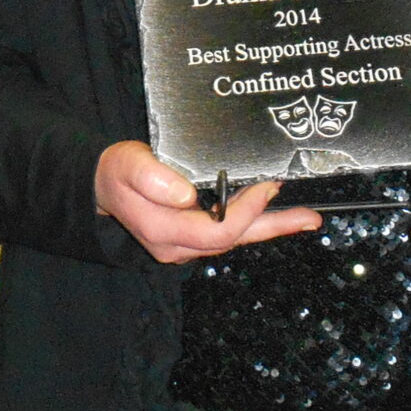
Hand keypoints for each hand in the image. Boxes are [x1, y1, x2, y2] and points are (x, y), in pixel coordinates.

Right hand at [93, 140, 320, 265]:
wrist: (102, 187)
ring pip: (235, 240)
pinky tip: (273, 216)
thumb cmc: (116, 173)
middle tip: (309, 217)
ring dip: (269, 228)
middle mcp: (178, 246)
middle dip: (273, 226)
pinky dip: (253, 224)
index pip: (218, 230)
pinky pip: (228, 235)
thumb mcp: (126, 163)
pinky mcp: (190, 238)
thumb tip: (186, 194)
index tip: (267, 185)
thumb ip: (151, 176)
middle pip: (235, 241)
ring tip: (303, 219)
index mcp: (164, 231)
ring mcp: (185, 246)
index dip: (247, 211)